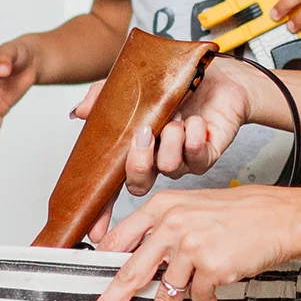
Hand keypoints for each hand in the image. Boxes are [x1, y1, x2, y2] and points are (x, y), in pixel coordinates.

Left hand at [72, 186, 300, 300]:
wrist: (281, 217)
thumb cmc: (237, 214)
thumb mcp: (191, 208)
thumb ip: (161, 231)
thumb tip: (135, 262)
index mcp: (160, 207)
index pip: (117, 243)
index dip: (98, 270)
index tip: (87, 292)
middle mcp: (171, 224)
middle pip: (129, 274)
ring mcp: (192, 245)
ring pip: (164, 297)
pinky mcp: (213, 266)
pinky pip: (199, 299)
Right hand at [76, 59, 255, 195]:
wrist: (218, 73)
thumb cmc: (178, 80)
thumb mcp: (132, 84)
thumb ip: (103, 97)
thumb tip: (81, 112)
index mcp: (136, 147)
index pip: (113, 184)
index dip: (103, 209)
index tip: (94, 228)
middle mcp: (156, 158)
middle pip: (138, 183)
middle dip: (138, 162)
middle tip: (143, 134)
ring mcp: (181, 160)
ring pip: (167, 168)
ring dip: (169, 140)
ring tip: (177, 119)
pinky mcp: (206, 156)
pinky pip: (196, 158)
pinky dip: (193, 136)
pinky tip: (196, 122)